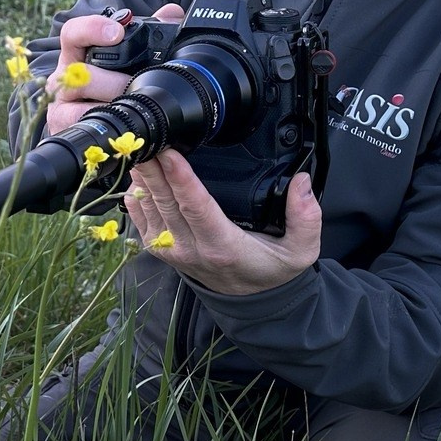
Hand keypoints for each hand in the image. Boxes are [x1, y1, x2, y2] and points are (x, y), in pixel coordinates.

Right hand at [41, 2, 183, 134]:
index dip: (92, 29)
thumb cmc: (109, 83)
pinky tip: (130, 136)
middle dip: (116, 83)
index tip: (116, 32)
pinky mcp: (64, 130)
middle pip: (82, 76)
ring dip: (112, 110)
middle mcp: (64, 78)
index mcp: (77, 54)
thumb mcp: (127, 58)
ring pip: (82, 107)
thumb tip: (172, 13)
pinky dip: (110, 134)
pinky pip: (85, 133)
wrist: (92, 121)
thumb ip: (150, 32)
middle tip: (138, 86)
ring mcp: (61, 106)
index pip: (74, 34)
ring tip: (134, 113)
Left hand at [123, 151, 321, 297]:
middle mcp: (192, 248)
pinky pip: (141, 220)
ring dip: (142, 179)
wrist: (250, 301)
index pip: (197, 208)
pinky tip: (135, 175)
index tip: (171, 154)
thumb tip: (302, 182)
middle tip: (148, 139)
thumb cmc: (271, 269)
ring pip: (150, 209)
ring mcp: (173, 250)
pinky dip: (135, 195)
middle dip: (155, 169)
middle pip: (166, 203)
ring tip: (138, 149)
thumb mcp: (300, 250)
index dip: (181, 180)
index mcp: (223, 245)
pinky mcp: (161, 249)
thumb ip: (306, 218)